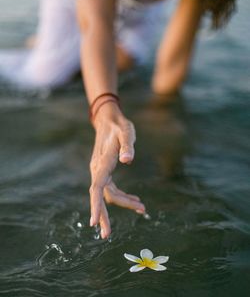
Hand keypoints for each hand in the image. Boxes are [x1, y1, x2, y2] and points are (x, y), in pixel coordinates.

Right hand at [89, 104, 144, 238]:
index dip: (95, 206)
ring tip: (142, 209)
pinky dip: (123, 196)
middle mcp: (98, 169)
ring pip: (108, 194)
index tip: (94, 224)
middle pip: (101, 197)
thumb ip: (127, 145)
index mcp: (102, 163)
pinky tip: (135, 199)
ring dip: (123, 203)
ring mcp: (100, 171)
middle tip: (108, 236)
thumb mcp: (126, 132)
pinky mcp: (105, 170)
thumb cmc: (119, 126)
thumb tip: (128, 161)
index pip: (96, 189)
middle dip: (104, 216)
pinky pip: (112, 188)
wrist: (109, 120)